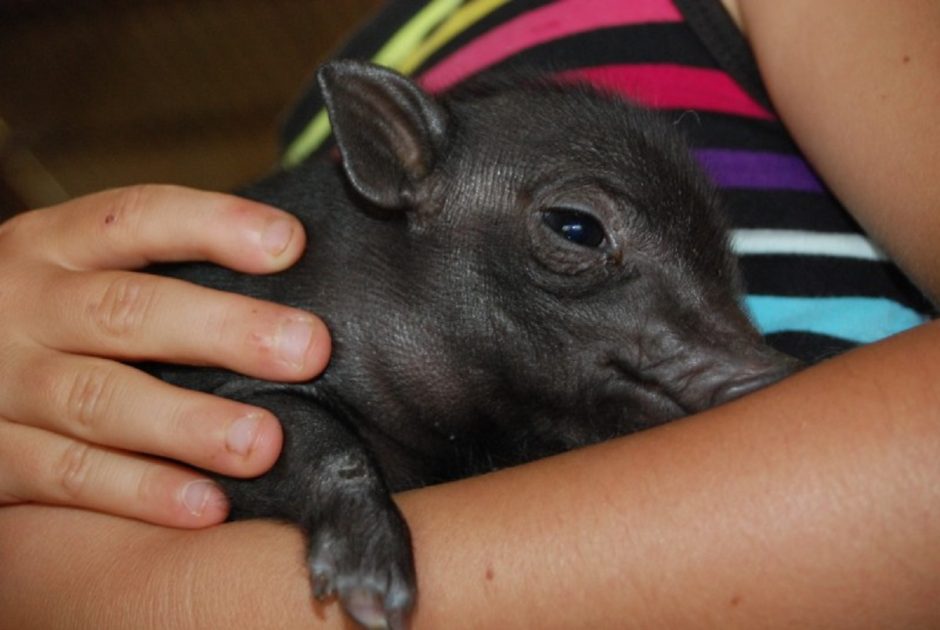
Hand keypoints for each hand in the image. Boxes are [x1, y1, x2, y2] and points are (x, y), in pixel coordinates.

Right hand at [0, 185, 329, 526]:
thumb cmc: (45, 318)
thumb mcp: (74, 270)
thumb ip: (157, 267)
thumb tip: (287, 258)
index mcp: (52, 245)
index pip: (136, 219)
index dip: (214, 225)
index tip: (290, 244)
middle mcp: (23, 306)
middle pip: (127, 311)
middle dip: (225, 330)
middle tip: (308, 349)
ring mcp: (2, 383)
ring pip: (100, 399)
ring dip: (188, 423)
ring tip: (263, 443)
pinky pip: (67, 476)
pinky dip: (141, 493)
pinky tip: (207, 505)